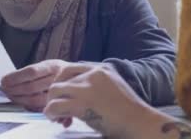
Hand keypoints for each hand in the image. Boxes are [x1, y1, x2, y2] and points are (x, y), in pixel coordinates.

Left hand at [0, 59, 69, 110]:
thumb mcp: (48, 66)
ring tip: (10, 96)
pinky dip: (31, 108)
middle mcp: (57, 78)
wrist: (82, 78)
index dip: (16, 77)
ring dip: (19, 100)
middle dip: (14, 90)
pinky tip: (23, 105)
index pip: (31, 72)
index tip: (3, 81)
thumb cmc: (58, 72)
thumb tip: (5, 81)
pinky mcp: (60, 103)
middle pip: (32, 86)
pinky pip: (43, 108)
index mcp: (52, 66)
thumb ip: (31, 72)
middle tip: (4, 90)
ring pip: (36, 99)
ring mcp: (59, 91)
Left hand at [44, 63, 158, 138]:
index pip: (71, 68)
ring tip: (56, 116)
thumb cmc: (130, 112)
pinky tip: (58, 120)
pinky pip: (55, 105)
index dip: (62, 81)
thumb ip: (97, 85)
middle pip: (61, 77)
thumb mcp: (114, 87)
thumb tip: (76, 94)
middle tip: (57, 107)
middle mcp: (93, 74)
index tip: (62, 95)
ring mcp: (87, 87)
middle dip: (55, 93)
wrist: (139, 122)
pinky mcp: (82, 103)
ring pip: (55, 90)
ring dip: (51, 104)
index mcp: (102, 68)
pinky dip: (51, 113)